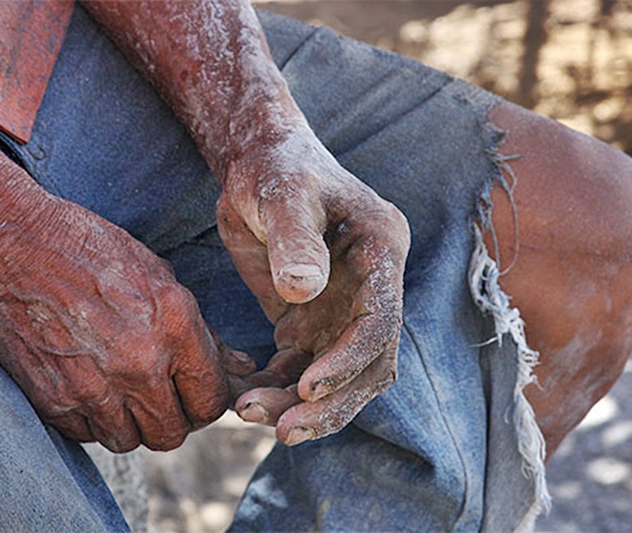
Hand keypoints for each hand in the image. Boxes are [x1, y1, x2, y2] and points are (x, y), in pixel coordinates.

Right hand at [0, 190, 254, 452]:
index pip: (211, 399)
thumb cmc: (94, 252)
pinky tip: (89, 386)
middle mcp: (140, 362)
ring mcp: (94, 385)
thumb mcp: (162, 279)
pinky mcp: (54, 399)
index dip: (208, 403)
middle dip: (172, 419)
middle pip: (172, 432)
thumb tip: (242, 367)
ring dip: (130, 423)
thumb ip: (204, 334)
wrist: (13, 244)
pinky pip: (86, 435)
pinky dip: (92, 420)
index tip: (197, 396)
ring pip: (129, 441)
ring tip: (123, 391)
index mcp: (176, 326)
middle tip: (162, 399)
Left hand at [217, 129, 410, 444]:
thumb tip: (302, 292)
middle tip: (283, 430)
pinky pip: (304, 367)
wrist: (259, 163)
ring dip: (301, 403)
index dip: (349, 361)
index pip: (381, 322)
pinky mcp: (315, 319)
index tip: (308, 387)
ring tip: (249, 413)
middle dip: (330, 402)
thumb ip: (295, 240)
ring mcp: (345, 307)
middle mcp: (373, 286)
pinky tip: (249, 394)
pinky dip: (280, 388)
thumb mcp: (283, 195)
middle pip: (368, 363)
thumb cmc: (276, 168)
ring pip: (337, 375)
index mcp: (382, 250)